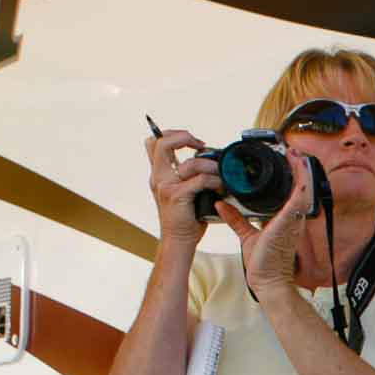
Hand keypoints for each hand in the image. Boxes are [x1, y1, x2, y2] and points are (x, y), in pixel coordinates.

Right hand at [146, 128, 213, 244]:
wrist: (178, 240)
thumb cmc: (186, 217)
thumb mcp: (183, 191)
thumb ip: (189, 177)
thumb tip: (208, 161)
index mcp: (159, 173)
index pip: (154, 142)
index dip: (172, 134)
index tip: (194, 142)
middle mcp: (158, 177)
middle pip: (161, 143)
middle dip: (183, 137)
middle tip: (200, 145)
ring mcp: (166, 186)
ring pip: (189, 163)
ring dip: (211, 166)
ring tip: (220, 174)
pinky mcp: (177, 196)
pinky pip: (200, 180)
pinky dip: (215, 181)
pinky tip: (221, 188)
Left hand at [218, 146, 314, 297]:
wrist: (267, 281)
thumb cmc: (263, 264)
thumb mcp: (246, 235)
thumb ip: (236, 218)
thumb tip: (221, 204)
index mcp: (285, 219)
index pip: (292, 192)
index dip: (293, 175)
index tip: (286, 159)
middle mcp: (293, 217)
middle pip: (302, 186)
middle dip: (300, 167)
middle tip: (293, 150)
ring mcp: (294, 219)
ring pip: (304, 188)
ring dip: (302, 169)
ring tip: (296, 153)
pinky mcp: (289, 221)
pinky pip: (299, 198)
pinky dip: (301, 181)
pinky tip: (299, 168)